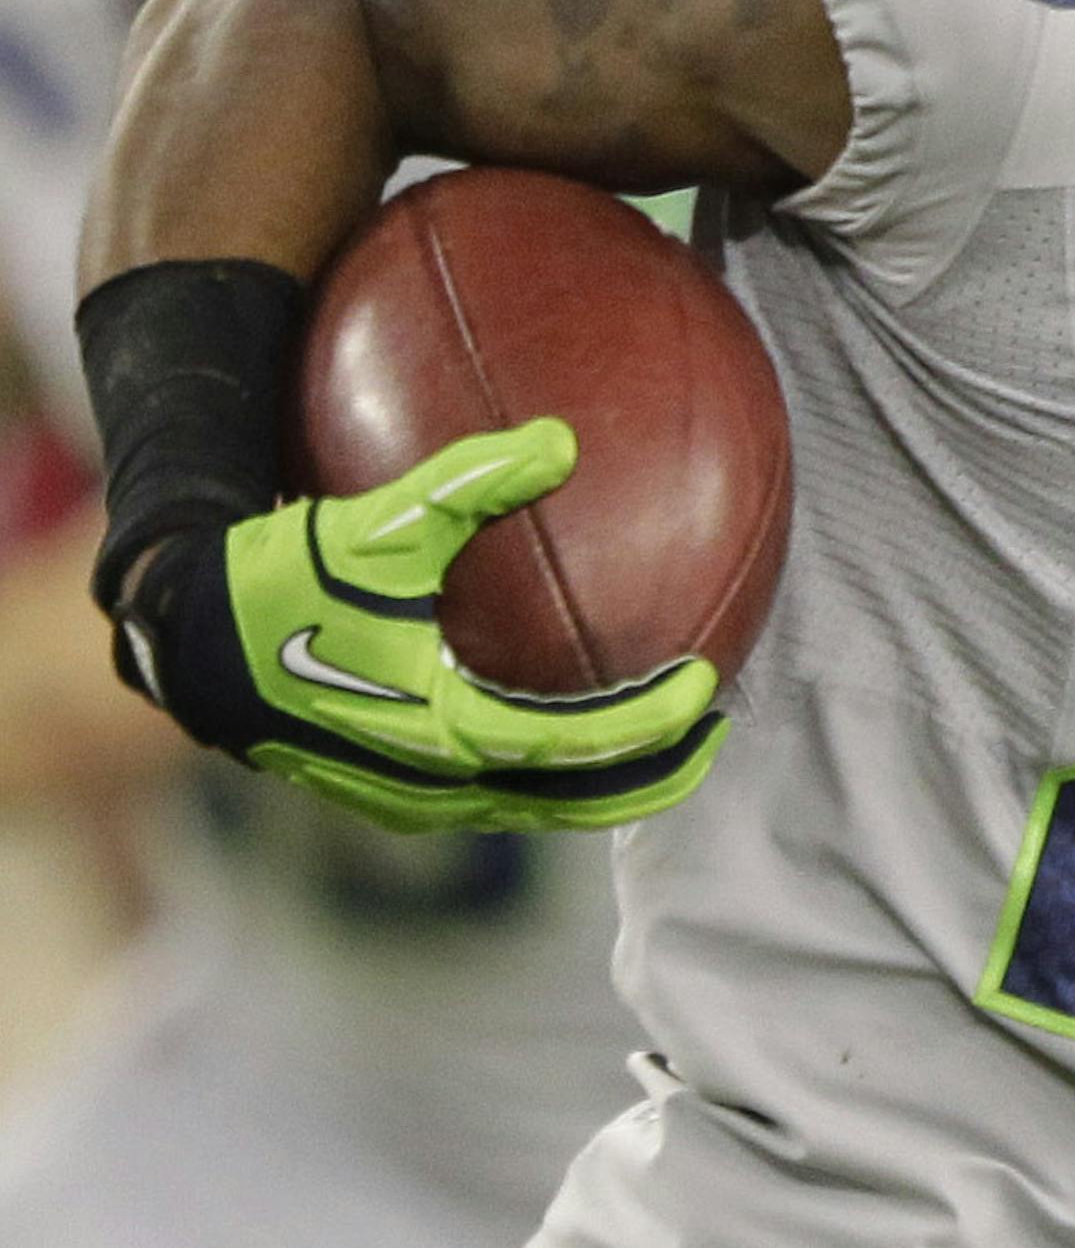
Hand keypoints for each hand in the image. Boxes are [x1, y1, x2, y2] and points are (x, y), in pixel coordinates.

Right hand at [113, 420, 724, 831]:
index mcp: (440, 732)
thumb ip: (472, 480)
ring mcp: (409, 796)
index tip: (706, 687)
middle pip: (573, 803)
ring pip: (534, 807)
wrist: (186, 641)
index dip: (649, 724)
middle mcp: (431, 783)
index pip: (575, 747)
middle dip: (651, 774)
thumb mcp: (379, 524)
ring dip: (603, 781)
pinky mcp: (389, 788)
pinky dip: (550, 772)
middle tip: (715, 732)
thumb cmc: (279, 581)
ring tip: (663, 736)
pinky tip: (573, 724)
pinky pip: (496, 793)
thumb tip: (563, 440)